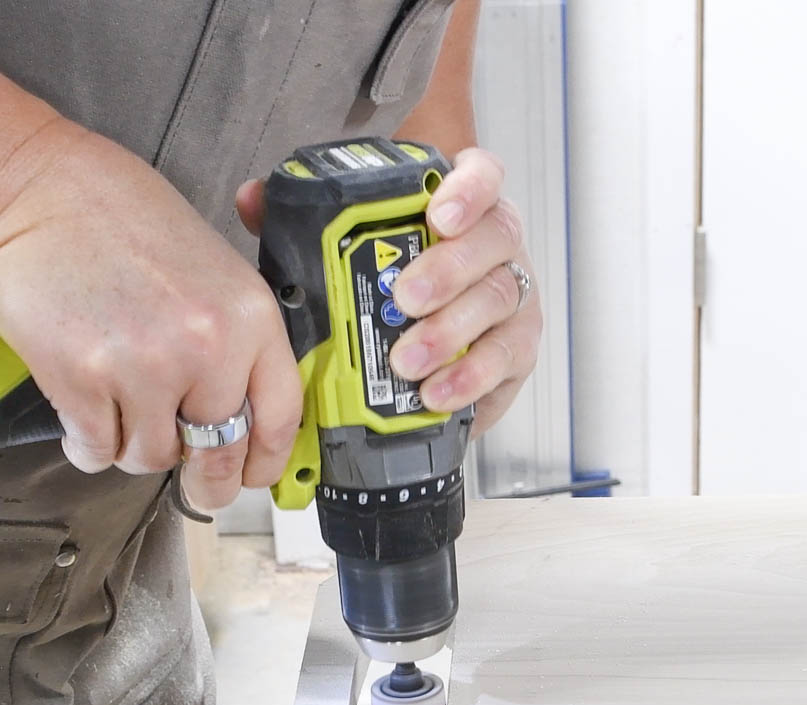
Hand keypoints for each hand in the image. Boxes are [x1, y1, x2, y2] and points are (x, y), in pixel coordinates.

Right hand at [0, 123, 300, 509]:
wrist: (38, 187)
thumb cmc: (122, 217)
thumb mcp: (217, 266)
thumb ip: (242, 339)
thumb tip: (256, 412)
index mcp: (249, 316)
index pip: (281, 416)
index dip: (271, 461)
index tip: (260, 476)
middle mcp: (206, 347)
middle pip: (221, 454)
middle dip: (212, 481)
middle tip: (204, 485)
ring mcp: (144, 367)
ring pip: (154, 457)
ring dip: (140, 449)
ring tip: (128, 412)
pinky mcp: (83, 380)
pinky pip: (100, 450)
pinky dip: (92, 446)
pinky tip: (90, 418)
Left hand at [238, 148, 539, 436]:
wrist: (431, 359)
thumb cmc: (390, 293)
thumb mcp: (344, 256)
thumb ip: (302, 225)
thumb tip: (253, 200)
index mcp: (463, 208)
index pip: (484, 176)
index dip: (468, 190)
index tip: (436, 215)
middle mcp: (497, 247)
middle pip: (495, 238)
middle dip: (449, 268)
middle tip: (404, 299)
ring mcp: (514, 297)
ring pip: (498, 299)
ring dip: (452, 330)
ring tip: (408, 359)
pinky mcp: (519, 349)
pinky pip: (505, 357)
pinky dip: (470, 376)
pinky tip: (435, 392)